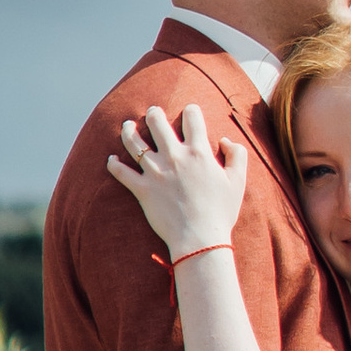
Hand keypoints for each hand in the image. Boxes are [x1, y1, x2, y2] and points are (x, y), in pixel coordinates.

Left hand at [108, 103, 248, 258]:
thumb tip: (225, 140)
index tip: (189, 112)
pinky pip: (120, 172)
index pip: (192, 117)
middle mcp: (174, 156)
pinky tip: (111, 159)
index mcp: (198, 152)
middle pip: (157, 121)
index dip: (191, 110)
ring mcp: (155, 172)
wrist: (200, 239)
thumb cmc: (221, 212)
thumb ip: (237, 155)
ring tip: (128, 125)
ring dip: (128, 130)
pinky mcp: (142, 189)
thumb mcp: (238, 181)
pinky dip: (113, 164)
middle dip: (154, 113)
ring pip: (133, 141)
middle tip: (153, 113)